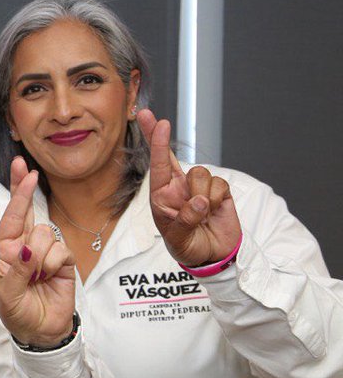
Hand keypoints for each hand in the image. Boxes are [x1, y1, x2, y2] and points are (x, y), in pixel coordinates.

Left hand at [0, 157, 78, 346]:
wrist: (42, 331)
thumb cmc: (18, 312)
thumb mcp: (8, 296)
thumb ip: (16, 271)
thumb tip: (27, 248)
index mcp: (4, 251)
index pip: (10, 218)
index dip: (17, 195)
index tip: (24, 172)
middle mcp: (23, 246)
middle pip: (27, 211)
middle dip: (25, 190)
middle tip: (25, 168)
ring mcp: (44, 251)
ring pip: (45, 233)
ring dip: (40, 256)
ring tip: (37, 278)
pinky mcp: (63, 260)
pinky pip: (60, 249)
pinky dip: (54, 264)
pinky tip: (50, 277)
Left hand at [137, 109, 240, 266]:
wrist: (212, 257)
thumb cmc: (187, 247)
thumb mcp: (178, 239)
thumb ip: (185, 219)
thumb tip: (200, 200)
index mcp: (161, 196)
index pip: (157, 166)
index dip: (156, 143)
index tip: (156, 123)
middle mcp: (178, 187)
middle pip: (171, 155)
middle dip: (160, 137)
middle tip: (156, 120)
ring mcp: (199, 188)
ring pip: (200, 173)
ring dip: (201, 193)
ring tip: (202, 213)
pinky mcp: (220, 192)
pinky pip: (220, 185)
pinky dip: (218, 199)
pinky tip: (214, 212)